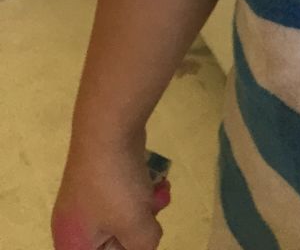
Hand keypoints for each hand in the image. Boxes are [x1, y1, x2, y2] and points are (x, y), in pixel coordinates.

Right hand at [51, 129, 168, 249]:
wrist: (107, 128)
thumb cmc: (116, 184)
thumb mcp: (135, 226)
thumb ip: (143, 246)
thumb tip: (146, 244)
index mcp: (73, 244)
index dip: (125, 249)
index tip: (142, 237)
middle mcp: (73, 225)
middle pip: (113, 242)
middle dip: (140, 229)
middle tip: (154, 214)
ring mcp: (85, 199)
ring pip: (122, 217)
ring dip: (146, 208)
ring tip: (159, 194)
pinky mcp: (100, 178)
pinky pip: (123, 196)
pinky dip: (141, 192)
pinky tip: (159, 182)